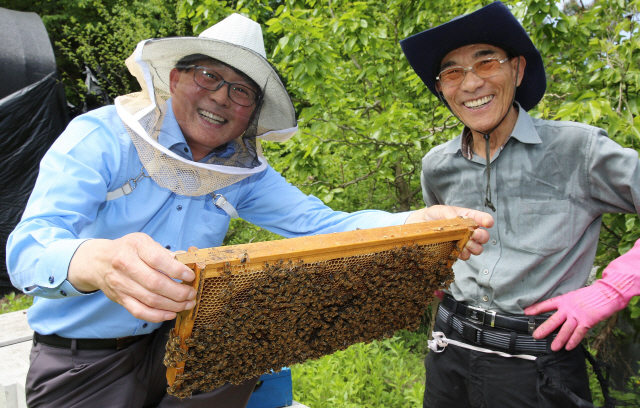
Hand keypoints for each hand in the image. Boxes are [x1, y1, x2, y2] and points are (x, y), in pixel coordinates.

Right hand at [68, 233, 196, 322]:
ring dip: (173, 305)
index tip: (190, 276)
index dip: (177, 270)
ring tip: (187, 304)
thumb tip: (187, 263)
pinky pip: (139, 311)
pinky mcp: (120, 299)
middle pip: (155, 283)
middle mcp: (126, 264)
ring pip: (150, 300)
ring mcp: (121, 284)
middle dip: (179, 292)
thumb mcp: (145, 242)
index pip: (158, 260)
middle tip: (192, 294)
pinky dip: (157, 316)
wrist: (98, 261)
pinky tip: (171, 314)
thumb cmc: (128, 250)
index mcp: (136, 246)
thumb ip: (165, 253)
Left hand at [405, 205, 493, 259]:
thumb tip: (458, 220)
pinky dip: (464, 255)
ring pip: (477, 248)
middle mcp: (468, 231)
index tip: (488, 223)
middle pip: (483, 236)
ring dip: (474, 247)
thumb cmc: (432, 216)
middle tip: (474, 235)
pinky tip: (459, 252)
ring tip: (467, 245)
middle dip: (482, 236)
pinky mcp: (455, 252)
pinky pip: (465, 256)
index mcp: (467, 218)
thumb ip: (449, 213)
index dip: (487, 221)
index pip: (482, 219)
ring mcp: (463, 242)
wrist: (419, 226)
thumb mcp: (439, 210)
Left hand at [525, 239, 639, 350]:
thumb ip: (565, 305)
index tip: (526, 313)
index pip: (546, 304)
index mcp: (564, 300)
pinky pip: (578, 333)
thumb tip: (558, 313)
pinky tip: (569, 347)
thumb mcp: (573, 296)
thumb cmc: (590, 296)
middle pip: (553, 320)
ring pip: (565, 330)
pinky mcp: (587, 321)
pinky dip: (573, 341)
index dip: (536, 308)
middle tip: (535, 336)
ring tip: (553, 348)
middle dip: (544, 329)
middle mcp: (568, 308)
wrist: (606, 293)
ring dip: (559, 340)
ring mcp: (577, 315)